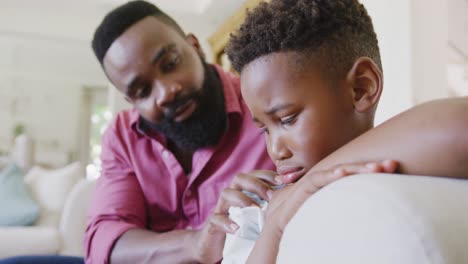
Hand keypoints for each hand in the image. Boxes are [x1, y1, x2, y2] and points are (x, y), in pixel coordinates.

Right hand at [191, 170, 280, 262]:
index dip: (268, 175)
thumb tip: (293, 197)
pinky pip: (216, 219)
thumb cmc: (241, 227)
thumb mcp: (256, 215)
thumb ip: (269, 205)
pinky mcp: (212, 224)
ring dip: (242, 199)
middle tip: (271, 196)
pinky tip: (237, 228)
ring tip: (256, 209)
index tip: (283, 181)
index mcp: (242, 190)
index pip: (254, 174)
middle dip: (256, 184)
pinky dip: (227, 222)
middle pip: (239, 178)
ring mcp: (220, 208)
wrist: (213, 244)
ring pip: (226, 193)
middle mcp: (231, 195)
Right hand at [246, 160, 397, 263]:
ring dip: (357, 169)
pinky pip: (319, 179)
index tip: (394, 168)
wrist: (282, 225)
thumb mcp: (330, 209)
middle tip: (392, 164)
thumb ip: (344, 205)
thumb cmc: (306, 220)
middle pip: (352, 169)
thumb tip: (369, 210)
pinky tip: (343, 172)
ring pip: (338, 171)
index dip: (373, 169)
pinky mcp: (304, 188)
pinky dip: (331, 175)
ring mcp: (315, 182)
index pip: (355, 172)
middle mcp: (326, 179)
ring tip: (376, 168)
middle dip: (371, 166)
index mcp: (334, 183)